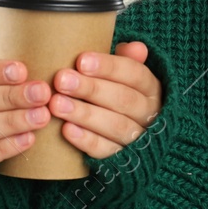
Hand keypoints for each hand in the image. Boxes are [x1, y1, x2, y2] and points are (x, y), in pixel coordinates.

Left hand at [50, 41, 163, 159]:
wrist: (129, 141)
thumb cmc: (115, 94)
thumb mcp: (122, 75)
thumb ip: (125, 59)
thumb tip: (135, 47)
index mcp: (150, 88)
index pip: (134, 73)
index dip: (108, 67)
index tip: (81, 61)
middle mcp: (149, 113)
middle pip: (123, 99)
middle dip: (91, 89)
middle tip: (61, 80)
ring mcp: (138, 139)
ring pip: (116, 126)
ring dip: (85, 114)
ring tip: (57, 105)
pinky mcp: (124, 161)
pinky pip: (107, 151)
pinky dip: (87, 141)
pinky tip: (67, 130)